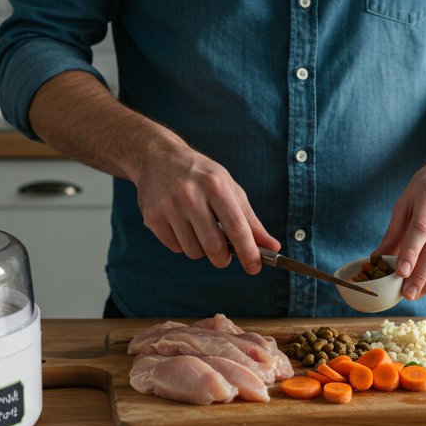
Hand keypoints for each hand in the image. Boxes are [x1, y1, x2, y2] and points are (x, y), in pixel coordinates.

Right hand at [134, 148, 279, 273]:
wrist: (158, 157)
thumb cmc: (201, 175)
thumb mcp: (229, 188)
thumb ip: (250, 219)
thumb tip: (272, 246)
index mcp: (215, 185)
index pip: (236, 227)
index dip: (248, 252)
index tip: (255, 267)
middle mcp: (190, 195)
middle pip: (213, 245)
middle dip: (223, 259)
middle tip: (224, 257)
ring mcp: (168, 206)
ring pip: (193, 251)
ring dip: (201, 250)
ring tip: (200, 231)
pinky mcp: (152, 217)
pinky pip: (175, 247)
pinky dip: (183, 244)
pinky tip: (181, 226)